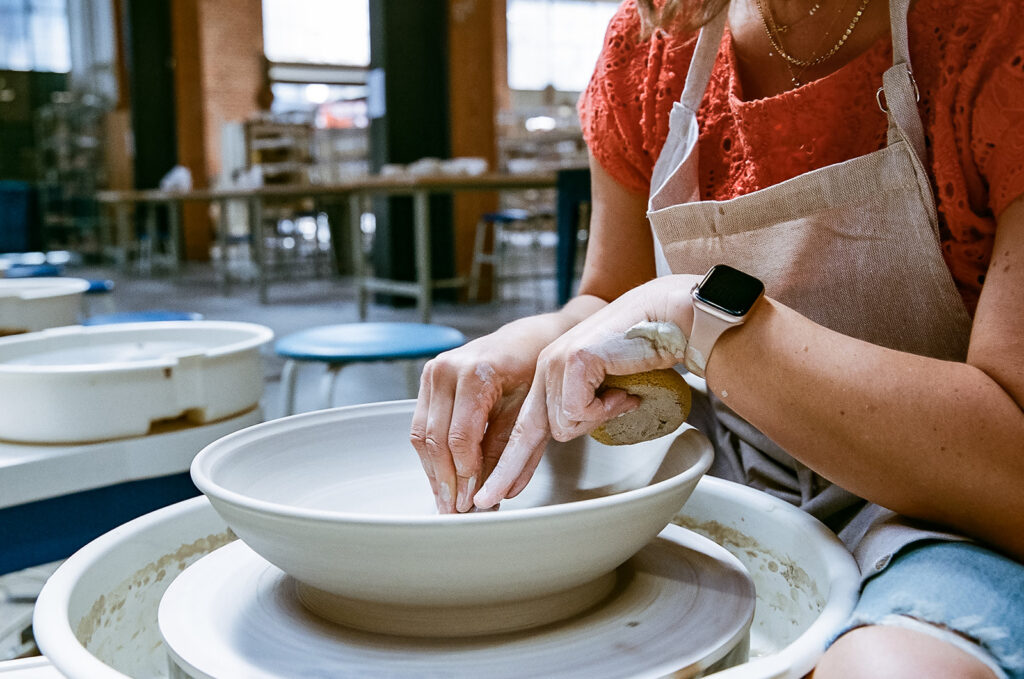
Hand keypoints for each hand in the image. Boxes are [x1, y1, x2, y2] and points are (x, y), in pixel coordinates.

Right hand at [409, 330, 542, 513]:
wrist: (527, 338)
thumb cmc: (534, 370)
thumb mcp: (528, 411)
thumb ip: (509, 451)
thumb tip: (496, 493)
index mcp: (474, 373)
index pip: (460, 438)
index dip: (464, 475)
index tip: (471, 503)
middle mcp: (446, 370)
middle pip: (435, 439)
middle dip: (445, 480)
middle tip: (455, 511)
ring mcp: (432, 372)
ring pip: (422, 435)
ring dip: (433, 472)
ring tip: (446, 501)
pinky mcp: (428, 380)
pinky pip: (422, 425)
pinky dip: (431, 455)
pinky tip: (443, 476)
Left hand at [473, 275, 698, 508]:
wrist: (665, 317)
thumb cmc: (643, 351)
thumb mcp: (604, 390)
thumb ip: (583, 410)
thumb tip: (566, 435)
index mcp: (550, 375)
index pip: (524, 424)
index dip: (513, 461)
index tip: (498, 489)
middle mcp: (546, 368)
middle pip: (522, 430)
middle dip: (506, 469)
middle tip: (486, 500)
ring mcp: (555, 363)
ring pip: (561, 426)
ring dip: (596, 420)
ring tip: (620, 396)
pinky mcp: (571, 360)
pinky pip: (579, 411)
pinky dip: (605, 409)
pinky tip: (623, 391)